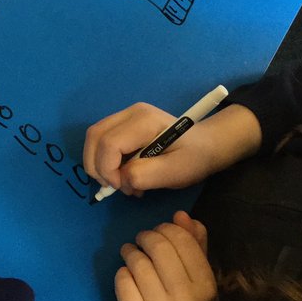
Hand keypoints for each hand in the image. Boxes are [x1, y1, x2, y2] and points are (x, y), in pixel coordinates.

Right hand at [83, 102, 261, 197]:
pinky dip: (105, 161)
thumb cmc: (194, 158)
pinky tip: (124, 174)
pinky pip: (102, 141)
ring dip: (100, 165)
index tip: (124, 188)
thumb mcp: (176, 171)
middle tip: (118, 187)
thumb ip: (147, 174)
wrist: (207, 145)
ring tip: (123, 182)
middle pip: (94, 136)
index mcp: (144, 120)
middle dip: (98, 167)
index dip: (108, 169)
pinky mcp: (124, 124)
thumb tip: (122, 177)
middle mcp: (130, 112)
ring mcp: (126, 116)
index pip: (109, 143)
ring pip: (94, 138)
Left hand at [116, 211, 216, 300]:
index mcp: (205, 285)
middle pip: (159, 247)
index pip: (182, 240)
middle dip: (145, 237)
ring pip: (138, 262)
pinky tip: (126, 278)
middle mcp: (187, 300)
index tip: (157, 232)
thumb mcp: (193, 276)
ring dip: (130, 253)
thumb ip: (193, 244)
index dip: (166, 228)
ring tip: (130, 255)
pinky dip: (121, 274)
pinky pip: (123, 280)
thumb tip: (182, 215)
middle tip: (140, 241)